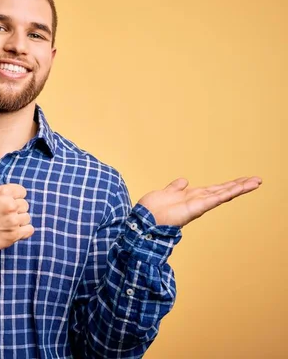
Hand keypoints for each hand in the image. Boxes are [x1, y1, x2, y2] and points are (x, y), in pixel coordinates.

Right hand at [0, 149, 33, 249]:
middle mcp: (10, 206)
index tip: (3, 201)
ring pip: (27, 217)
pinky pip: (29, 230)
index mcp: (3, 192)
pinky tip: (12, 229)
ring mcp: (13, 222)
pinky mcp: (14, 236)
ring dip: (19, 220)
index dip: (13, 196)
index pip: (21, 191)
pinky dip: (23, 231)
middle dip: (16, 208)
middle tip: (2, 212)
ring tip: (5, 221)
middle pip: (24, 204)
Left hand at [137, 176, 261, 226]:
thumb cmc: (152, 210)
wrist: (144, 220)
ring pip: (223, 194)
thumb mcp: (166, 193)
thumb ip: (176, 187)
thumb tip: (184, 180)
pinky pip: (214, 199)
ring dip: (239, 188)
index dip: (228, 185)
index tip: (242, 180)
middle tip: (257, 180)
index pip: (214, 189)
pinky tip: (238, 189)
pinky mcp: (196, 208)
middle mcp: (198, 201)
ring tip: (255, 182)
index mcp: (191, 196)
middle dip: (239, 186)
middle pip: (222, 191)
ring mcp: (198, 205)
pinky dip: (226, 194)